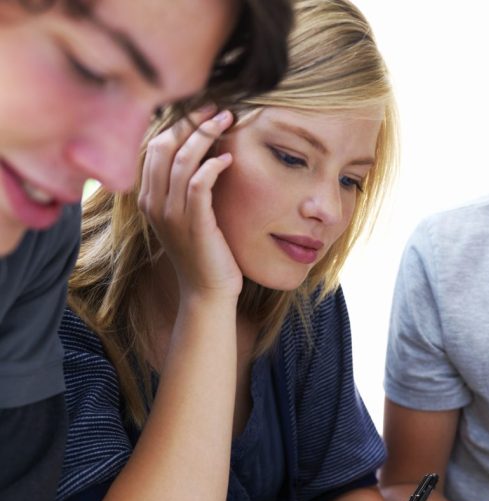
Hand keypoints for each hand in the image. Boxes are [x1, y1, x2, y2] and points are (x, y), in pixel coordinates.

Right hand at [138, 107, 242, 300]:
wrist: (207, 292)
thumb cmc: (203, 253)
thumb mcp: (187, 217)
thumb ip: (185, 188)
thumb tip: (203, 153)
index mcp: (148, 198)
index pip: (154, 147)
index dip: (178, 124)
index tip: (202, 110)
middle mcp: (154, 203)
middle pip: (164, 146)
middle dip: (191, 122)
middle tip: (217, 108)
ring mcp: (171, 214)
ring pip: (182, 160)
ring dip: (206, 136)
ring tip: (227, 122)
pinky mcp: (194, 224)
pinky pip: (199, 184)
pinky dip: (212, 166)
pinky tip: (227, 159)